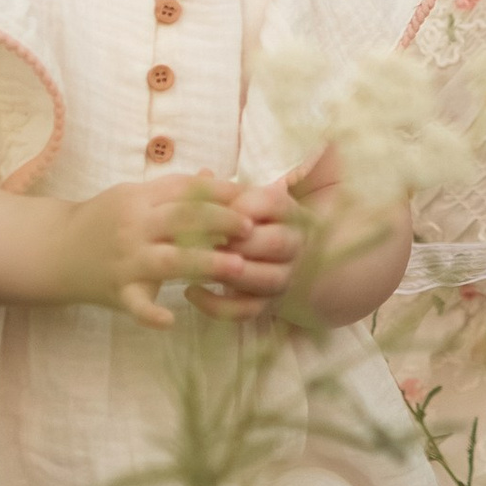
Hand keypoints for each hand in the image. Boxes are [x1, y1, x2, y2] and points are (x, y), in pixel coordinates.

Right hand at [63, 173, 242, 329]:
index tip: (249, 198)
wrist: (54, 250)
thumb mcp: (133, 196)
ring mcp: (126, 260)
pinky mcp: (117, 291)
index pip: (184, 191)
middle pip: (182, 220)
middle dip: (220, 222)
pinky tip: (172, 319)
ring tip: (238, 267)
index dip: (218, 193)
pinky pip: (136, 305)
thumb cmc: (103, 220)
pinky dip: (152, 314)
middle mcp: (134, 226)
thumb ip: (173, 190)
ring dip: (205, 262)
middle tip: (252, 229)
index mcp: (139, 199)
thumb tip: (214, 176)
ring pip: (170, 260)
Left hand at [190, 176, 306, 323]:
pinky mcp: (267, 305)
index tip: (212, 208)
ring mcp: (284, 277)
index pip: (272, 203)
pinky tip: (191, 290)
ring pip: (265, 279)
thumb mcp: (246, 200)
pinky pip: (247, 311)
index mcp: (288, 211)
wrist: (278, 258)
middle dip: (235, 242)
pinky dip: (217, 304)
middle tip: (201, 238)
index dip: (241, 206)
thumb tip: (202, 175)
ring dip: (228, 272)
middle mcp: (294, 245)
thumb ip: (224, 190)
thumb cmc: (253, 221)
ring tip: (194, 264)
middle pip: (273, 243)